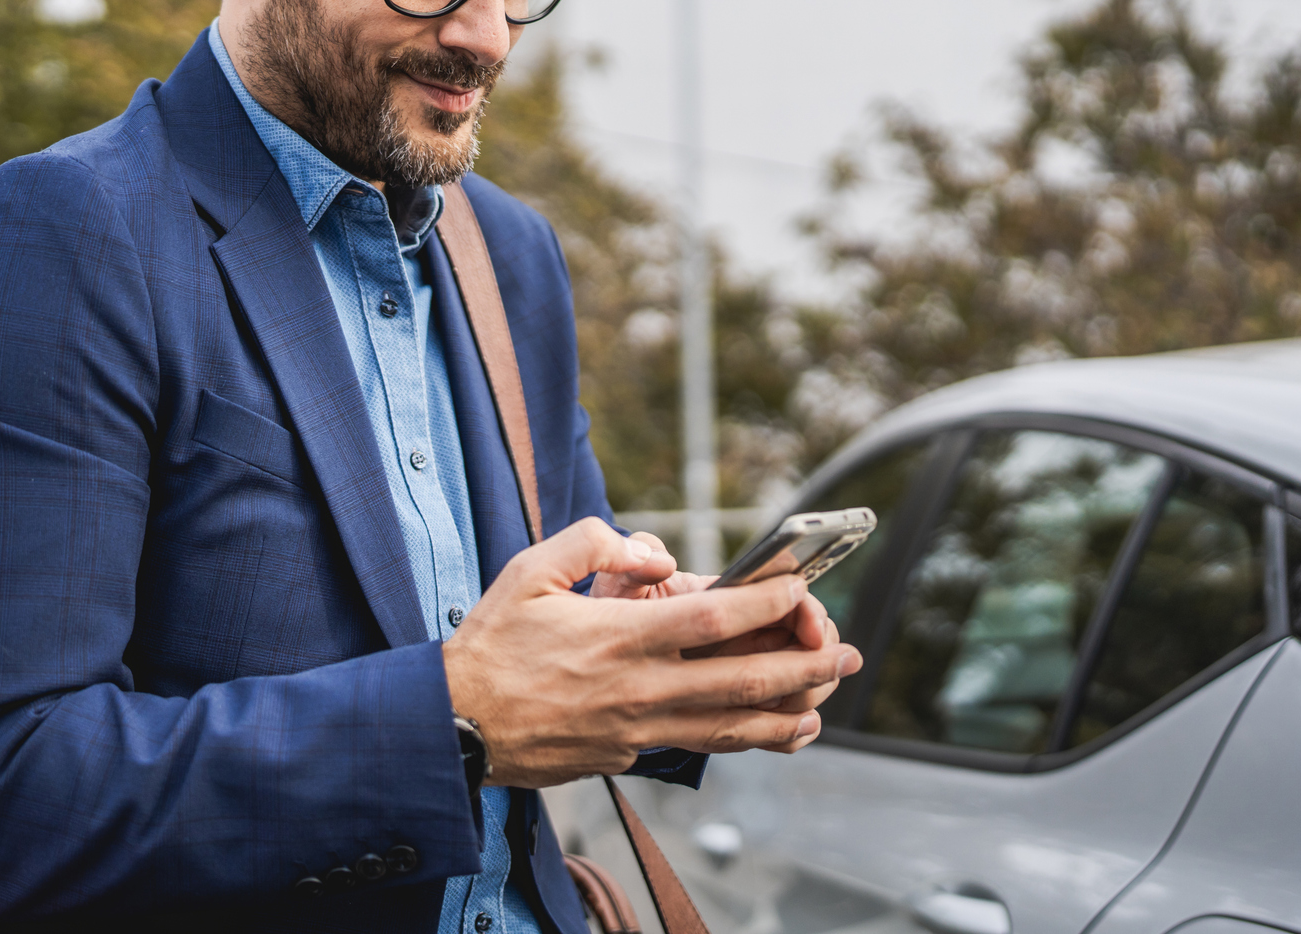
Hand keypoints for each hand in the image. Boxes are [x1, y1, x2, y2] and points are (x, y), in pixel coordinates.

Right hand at [442, 518, 862, 787]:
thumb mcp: (531, 570)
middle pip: (743, 680)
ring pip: (732, 726)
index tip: (804, 588)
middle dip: (804, 666)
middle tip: (846, 653)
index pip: (714, 619)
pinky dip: (746, 740)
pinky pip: (701, 745)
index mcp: (620, 636)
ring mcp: (637, 728)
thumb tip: (654, 554)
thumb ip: (595, 545)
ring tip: (826, 701)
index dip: (768, 604)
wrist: (454, 726)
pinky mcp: (628, 754)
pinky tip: (773, 732)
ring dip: (788, 713)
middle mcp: (639, 687)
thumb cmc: (491, 644)